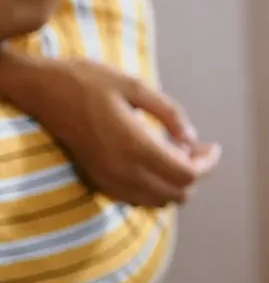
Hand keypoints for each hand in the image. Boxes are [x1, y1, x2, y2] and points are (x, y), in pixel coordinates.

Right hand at [4, 55, 220, 206]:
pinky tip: (155, 160)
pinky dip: (155, 186)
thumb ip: (169, 113)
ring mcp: (108, 179)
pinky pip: (137, 199)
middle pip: (178, 193)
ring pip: (159, 201)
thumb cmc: (88, 81)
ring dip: (176, 182)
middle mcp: (122, 170)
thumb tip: (193, 138)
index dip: (207, 164)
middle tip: (198, 147)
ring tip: (178, 151)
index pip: (186, 175)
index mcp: (135, 145)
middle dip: (196, 172)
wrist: (41, 90)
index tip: (213, 147)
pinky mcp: (97, 180)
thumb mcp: (135, 86)